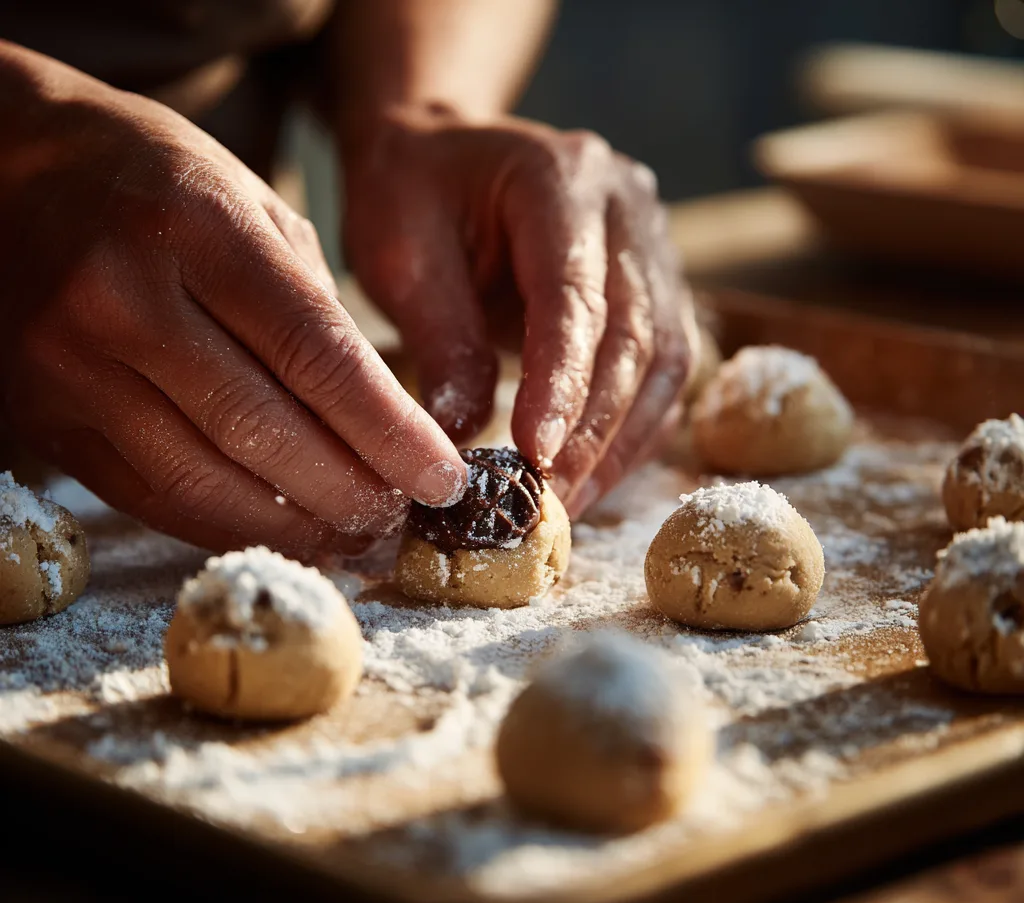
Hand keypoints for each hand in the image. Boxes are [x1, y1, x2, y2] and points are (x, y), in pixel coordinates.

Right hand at [0, 45, 465, 558]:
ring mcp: (71, 364)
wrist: (15, 172)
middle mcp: (124, 297)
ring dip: (295, 528)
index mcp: (199, 227)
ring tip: (354, 542)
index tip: (444, 480)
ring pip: (204, 484)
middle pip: (263, 432)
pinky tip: (283, 534)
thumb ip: (318, 314)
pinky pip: (151, 499)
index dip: (390, 435)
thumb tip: (383, 429)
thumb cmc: (158, 185)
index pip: (317, 357)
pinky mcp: (45, 417)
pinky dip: (229, 528)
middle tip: (402, 521)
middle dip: (351, 493)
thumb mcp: (254, 210)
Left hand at [342, 104, 695, 515]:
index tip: (536, 456)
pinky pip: (661, 374)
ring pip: (665, 364)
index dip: (563, 384)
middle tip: (549, 501)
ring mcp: (653, 248)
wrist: (441, 155)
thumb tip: (466, 438)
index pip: (576, 297)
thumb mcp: (400, 253)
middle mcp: (628, 210)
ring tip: (569, 503)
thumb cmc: (411, 193)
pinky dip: (631, 431)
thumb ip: (440, 339)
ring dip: (621, 444)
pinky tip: (593, 474)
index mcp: (561, 178)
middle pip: (637, 338)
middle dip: (595, 433)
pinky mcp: (655, 290)